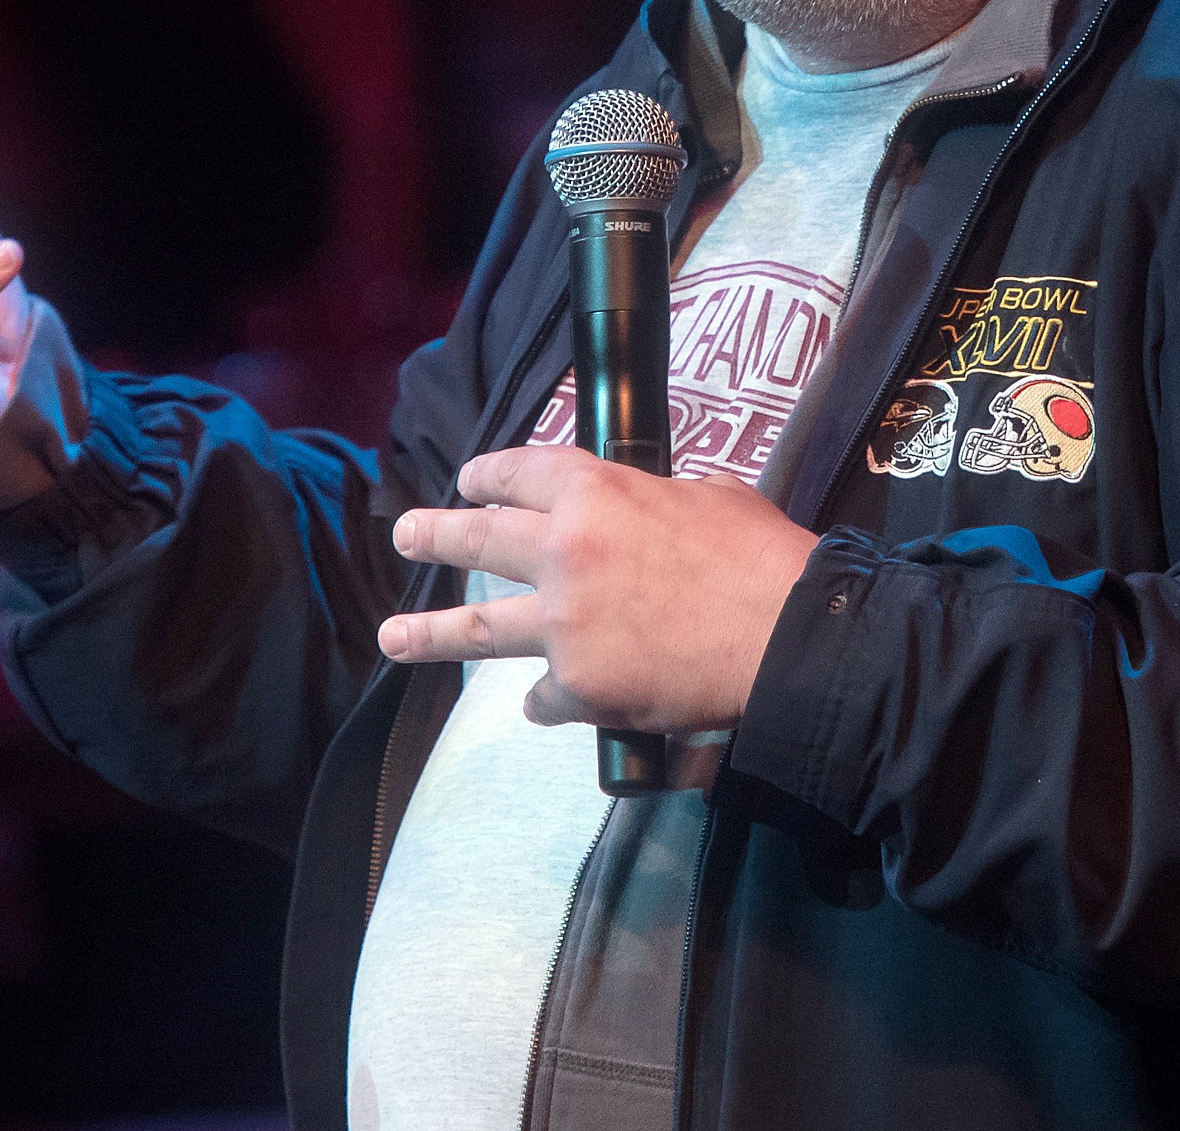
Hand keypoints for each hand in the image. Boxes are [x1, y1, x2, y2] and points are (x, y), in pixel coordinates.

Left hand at [379, 447, 819, 731]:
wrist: (787, 640)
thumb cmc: (762, 559)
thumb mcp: (711, 496)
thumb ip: (657, 502)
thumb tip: (647, 518)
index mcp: (596, 491)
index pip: (520, 473)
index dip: (488, 477)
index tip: (468, 484)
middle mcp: (562, 549)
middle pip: (479, 539)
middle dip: (435, 536)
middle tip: (405, 536)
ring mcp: (561, 622)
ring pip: (476, 628)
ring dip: (428, 633)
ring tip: (392, 639)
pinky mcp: (576, 685)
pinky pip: (544, 696)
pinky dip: (549, 700)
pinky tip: (550, 706)